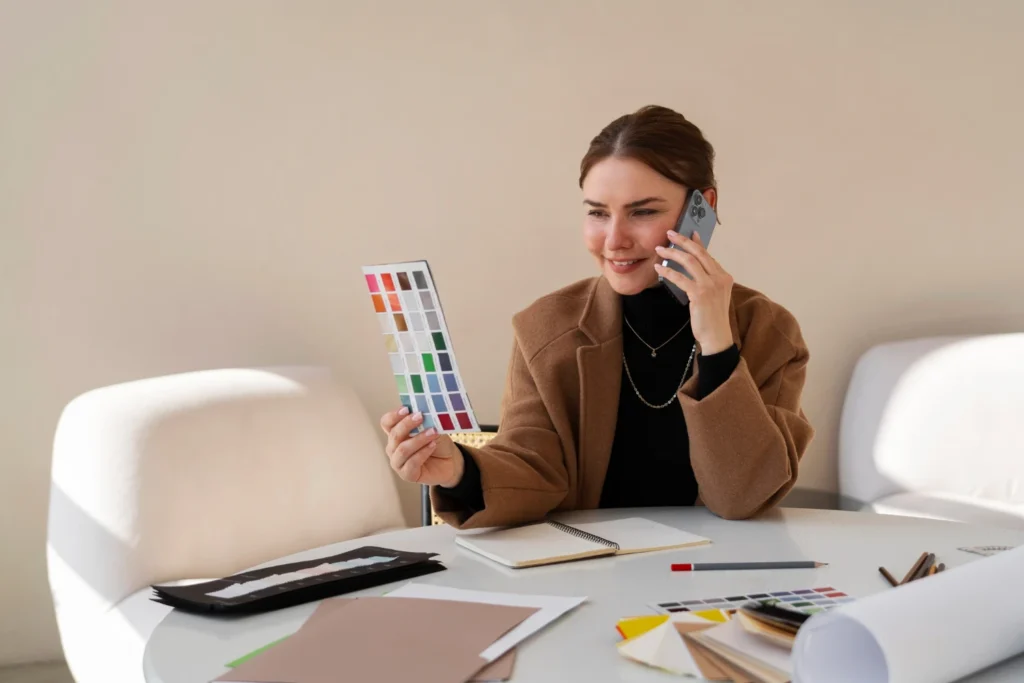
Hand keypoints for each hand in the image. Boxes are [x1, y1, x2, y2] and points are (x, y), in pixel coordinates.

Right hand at [379, 407, 463, 486]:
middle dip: (407, 424)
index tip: (406, 408)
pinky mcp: (407, 475)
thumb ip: (424, 420)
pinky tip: (432, 445)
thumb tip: (423, 410)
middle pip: (394, 435)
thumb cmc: (437, 442)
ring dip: (418, 439)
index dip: (394, 415)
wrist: (450, 461)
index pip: (386, 423)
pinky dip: (423, 452)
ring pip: (402, 449)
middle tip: (420, 416)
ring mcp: (398, 462)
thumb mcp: (432, 427)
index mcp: (396, 433)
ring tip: (433, 432)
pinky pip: (411, 463)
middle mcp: (393, 448)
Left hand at [654, 230, 733, 354]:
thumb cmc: (712, 317)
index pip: (708, 255)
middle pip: (699, 253)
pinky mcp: (700, 294)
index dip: (697, 243)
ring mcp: (711, 285)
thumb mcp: (714, 295)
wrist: (717, 336)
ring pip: (689, 262)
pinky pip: (680, 278)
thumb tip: (692, 266)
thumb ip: (706, 280)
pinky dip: (668, 271)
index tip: (688, 232)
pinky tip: (658, 268)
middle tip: (669, 233)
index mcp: (724, 276)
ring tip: (659, 249)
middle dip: (683, 241)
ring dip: (672, 253)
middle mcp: (720, 278)